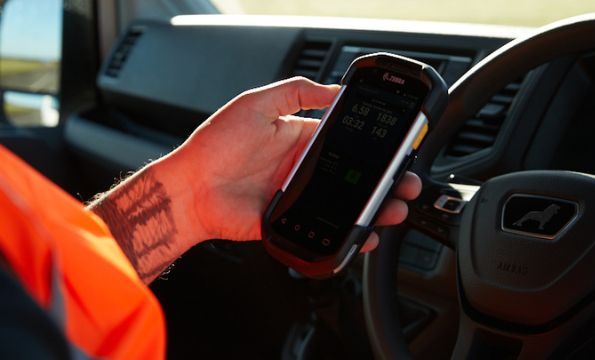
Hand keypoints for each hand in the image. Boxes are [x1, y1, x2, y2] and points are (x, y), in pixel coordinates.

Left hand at [158, 77, 421, 251]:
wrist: (188, 189)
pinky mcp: (290, 224)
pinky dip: (349, 236)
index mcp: (299, 139)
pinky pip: (325, 231)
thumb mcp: (256, 103)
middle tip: (406, 184)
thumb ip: (296, 92)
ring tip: (395, 209)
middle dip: (385, 182)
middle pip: (354, 177)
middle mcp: (302, 170)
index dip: (372, 147)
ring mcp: (298, 198)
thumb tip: (334, 90)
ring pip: (347, 206)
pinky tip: (366, 235)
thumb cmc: (215, 145)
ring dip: (375, 209)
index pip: (346, 142)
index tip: (396, 150)